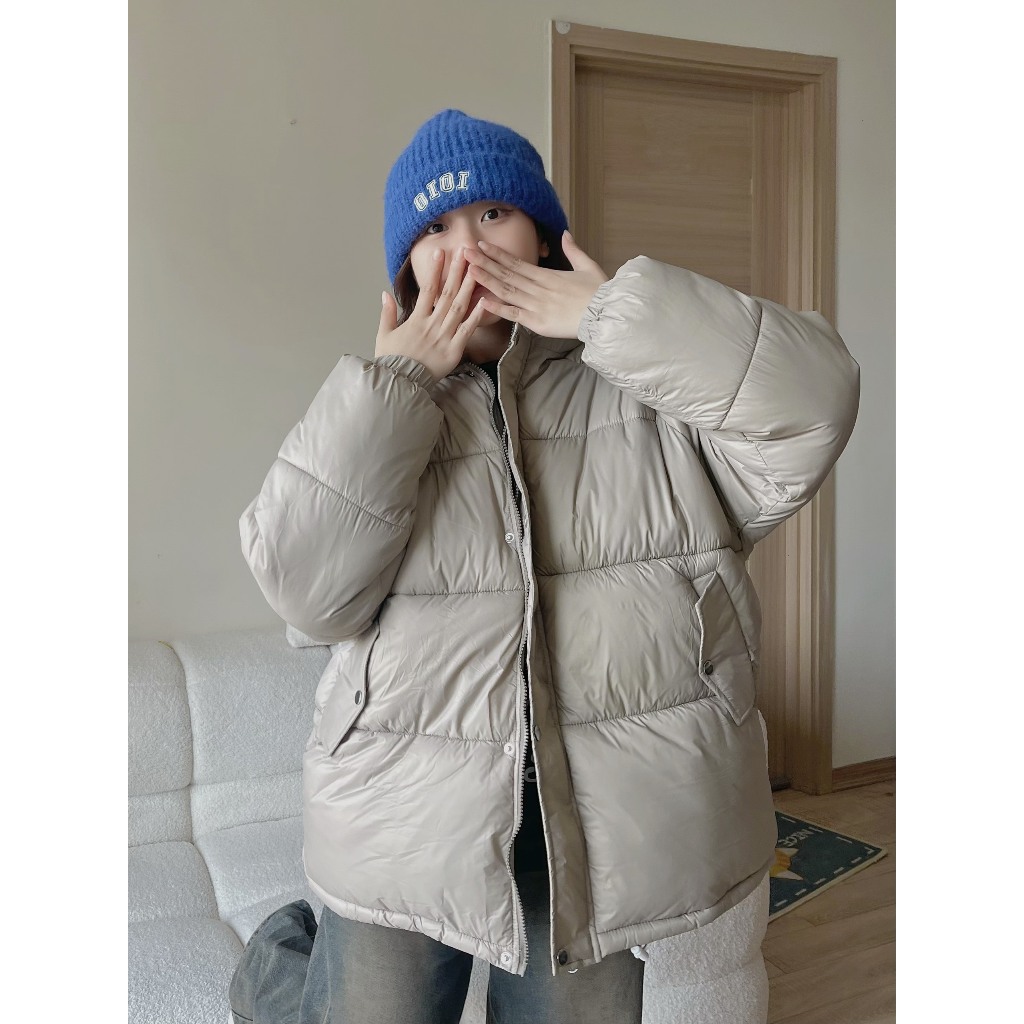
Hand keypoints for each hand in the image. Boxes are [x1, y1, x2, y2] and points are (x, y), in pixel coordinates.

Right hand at [376, 247, 489, 381]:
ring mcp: (444, 336)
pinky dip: (476, 316)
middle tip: (465, 253)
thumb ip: (387, 313)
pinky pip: (467, 330)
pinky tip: (484, 301)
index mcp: (416, 319)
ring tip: (477, 270)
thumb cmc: (392, 361)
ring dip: (468, 287)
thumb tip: (385, 293)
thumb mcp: (384, 335)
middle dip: (456, 272)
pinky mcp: (454, 350)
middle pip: (447, 293)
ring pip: (459, 307)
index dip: (435, 270)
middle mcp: (432, 324)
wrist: (400, 383)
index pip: (427, 289)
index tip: (440, 253)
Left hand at [463, 231, 608, 338]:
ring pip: (506, 290)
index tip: (481, 245)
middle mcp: (538, 287)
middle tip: (464, 251)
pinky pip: (514, 314)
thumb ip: (573, 250)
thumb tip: (565, 233)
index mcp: (548, 275)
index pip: (517, 262)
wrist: (606, 314)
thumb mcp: (588, 266)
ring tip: (468, 270)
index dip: (497, 254)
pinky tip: (482, 301)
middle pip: (506, 273)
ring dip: (486, 279)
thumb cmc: (599, 292)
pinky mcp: (538, 322)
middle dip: (484, 262)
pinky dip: (498, 307)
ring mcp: (536, 305)